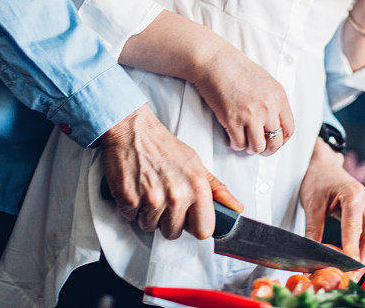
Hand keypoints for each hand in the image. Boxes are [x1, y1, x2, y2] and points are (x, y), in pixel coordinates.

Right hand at [100, 104, 242, 240]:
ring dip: (148, 214)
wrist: (133, 131)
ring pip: (150, 227)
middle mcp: (176, 195)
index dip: (194, 226)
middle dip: (167, 220)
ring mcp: (152, 199)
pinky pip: (130, 218)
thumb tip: (236, 208)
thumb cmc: (164, 147)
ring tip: (148, 190)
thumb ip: (217, 190)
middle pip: (173, 233)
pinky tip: (135, 188)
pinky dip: (130, 207)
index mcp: (197, 187)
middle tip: (163, 198)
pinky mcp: (128, 199)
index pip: (203, 231)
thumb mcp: (196, 164)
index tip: (188, 219)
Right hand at [189, 42, 294, 155]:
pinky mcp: (232, 120)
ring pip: (257, 147)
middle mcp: (267, 108)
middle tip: (261, 149)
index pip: (289, 129)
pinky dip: (235, 144)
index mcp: (278, 97)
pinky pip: (238, 144)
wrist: (215, 62)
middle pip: (275, 142)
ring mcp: (250, 115)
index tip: (274, 141)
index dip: (282, 140)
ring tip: (245, 142)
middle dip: (268, 149)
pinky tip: (233, 138)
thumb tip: (275, 122)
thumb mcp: (266, 81)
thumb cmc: (238, 68)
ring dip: (251, 148)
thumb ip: (274, 101)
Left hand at [300, 138, 364, 279]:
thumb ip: (313, 231)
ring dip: (362, 258)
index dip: (351, 251)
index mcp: (354, 195)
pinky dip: (361, 249)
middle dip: (360, 261)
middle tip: (350, 280)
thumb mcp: (311, 205)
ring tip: (351, 276)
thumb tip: (311, 255)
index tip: (348, 269)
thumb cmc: (317, 180)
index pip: (354, 229)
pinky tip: (351, 262)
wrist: (323, 165)